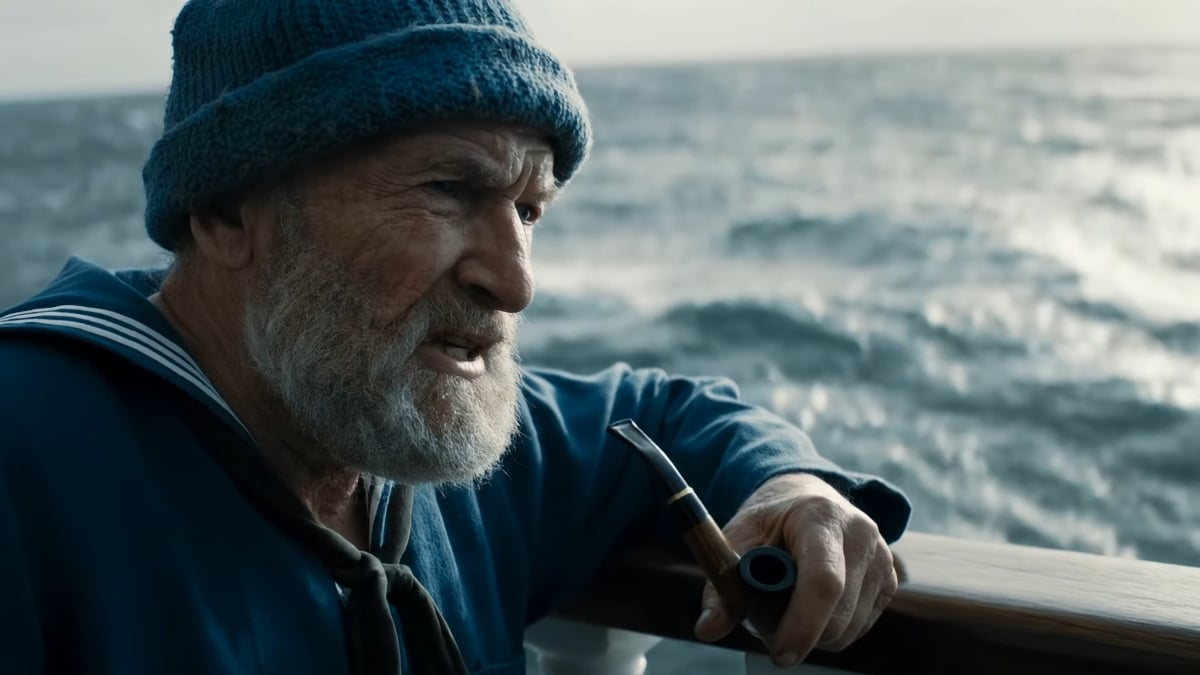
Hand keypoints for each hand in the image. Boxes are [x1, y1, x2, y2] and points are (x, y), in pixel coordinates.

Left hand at [693, 472, 898, 666]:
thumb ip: (721, 588)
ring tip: (787, 608)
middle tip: (766, 625)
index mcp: (820, 517)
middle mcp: (861, 534)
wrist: (804, 499)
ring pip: (851, 628)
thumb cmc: (768, 523)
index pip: (823, 580)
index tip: (778, 653)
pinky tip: (812, 605)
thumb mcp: (737, 542)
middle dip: (800, 635)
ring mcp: (883, 556)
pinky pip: (861, 627)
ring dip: (814, 635)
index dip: (802, 624)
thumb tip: (707, 629)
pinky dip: (832, 630)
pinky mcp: (891, 578)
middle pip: (839, 613)